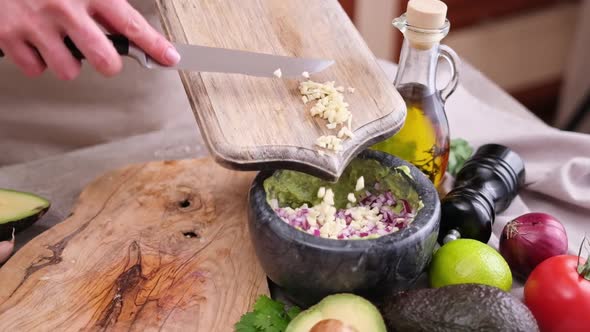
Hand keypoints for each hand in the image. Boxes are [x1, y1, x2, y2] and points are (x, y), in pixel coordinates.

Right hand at [0, 0, 180, 79]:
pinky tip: (36, 42)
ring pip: (68, 70)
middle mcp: (63, 8)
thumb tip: (128, 24)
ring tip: (58, 41)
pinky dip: (37, 60)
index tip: (169, 58)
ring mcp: (35, 24)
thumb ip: (104, 2)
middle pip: (104, 60)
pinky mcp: (8, 35)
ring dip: (67, 61)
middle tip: (103, 56)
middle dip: (108, 64)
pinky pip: (35, 69)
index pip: (130, 24)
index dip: (154, 45)